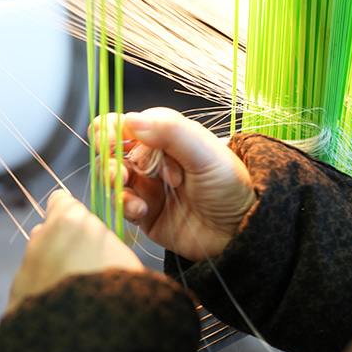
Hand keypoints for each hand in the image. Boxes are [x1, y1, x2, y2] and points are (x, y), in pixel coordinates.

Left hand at [7, 190, 143, 312]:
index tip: (85, 230)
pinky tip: (60, 316)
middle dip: (62, 246)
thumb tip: (100, 249)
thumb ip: (104, 244)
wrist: (87, 338)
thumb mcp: (124, 257)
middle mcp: (41, 239)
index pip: (62, 200)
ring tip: (75, 298)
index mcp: (70, 221)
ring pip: (38, 264)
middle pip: (48, 233)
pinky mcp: (16, 298)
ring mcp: (25, 269)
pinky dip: (43, 299)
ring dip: (52, 274)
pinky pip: (31, 292)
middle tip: (86, 269)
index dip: (74, 214)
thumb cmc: (118, 290)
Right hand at [92, 107, 254, 261]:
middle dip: (109, 159)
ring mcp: (148, 185)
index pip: (126, 123)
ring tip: (130, 190)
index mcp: (167, 136)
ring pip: (113, 177)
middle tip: (119, 171)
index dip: (111, 129)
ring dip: (114, 182)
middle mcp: (153, 158)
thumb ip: (170, 132)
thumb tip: (132, 119)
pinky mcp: (145, 212)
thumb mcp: (205, 154)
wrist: (242, 231)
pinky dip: (124, 205)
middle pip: (113, 150)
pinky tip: (141, 209)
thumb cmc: (232, 186)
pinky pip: (121, 205)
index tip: (109, 140)